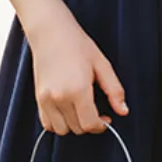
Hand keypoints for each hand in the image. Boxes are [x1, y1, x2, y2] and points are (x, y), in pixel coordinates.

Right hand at [24, 13, 128, 134]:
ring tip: (80, 111)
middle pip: (77, 128)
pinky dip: (58, 123)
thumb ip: (114, 90)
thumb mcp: (102, 65)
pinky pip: (47, 124)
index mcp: (78, 90)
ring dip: (73, 125)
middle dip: (89, 124)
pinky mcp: (38, 98)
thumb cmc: (77, 45)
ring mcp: (46, 99)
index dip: (101, 126)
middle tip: (96, 112)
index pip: (89, 124)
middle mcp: (60, 97)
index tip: (105, 119)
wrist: (51, 32)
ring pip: (62, 130)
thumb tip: (123, 111)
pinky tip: (67, 111)